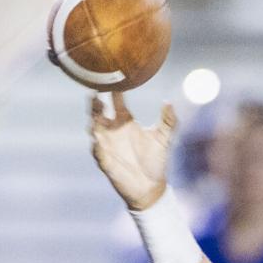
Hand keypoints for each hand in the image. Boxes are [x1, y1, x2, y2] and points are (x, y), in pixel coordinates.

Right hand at [88, 92, 175, 209]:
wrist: (152, 186)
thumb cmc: (156, 160)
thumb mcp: (164, 138)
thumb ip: (168, 120)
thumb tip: (169, 102)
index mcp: (125, 121)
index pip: (115, 101)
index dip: (114, 90)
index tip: (113, 76)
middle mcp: (112, 130)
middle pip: (98, 111)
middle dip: (95, 102)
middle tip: (97, 92)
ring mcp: (107, 145)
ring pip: (94, 129)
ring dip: (93, 121)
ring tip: (96, 113)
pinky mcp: (106, 161)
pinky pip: (98, 152)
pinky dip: (97, 146)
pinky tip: (98, 141)